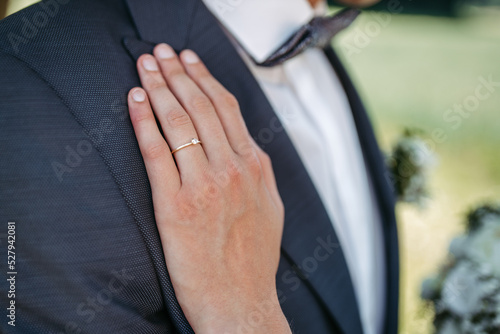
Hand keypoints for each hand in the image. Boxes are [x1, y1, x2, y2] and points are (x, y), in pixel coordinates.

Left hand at [127, 43, 289, 333]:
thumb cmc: (253, 259)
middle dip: (179, 72)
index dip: (205, 78)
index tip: (190, 60)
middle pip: (202, 106)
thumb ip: (258, 173)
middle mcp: (233, 169)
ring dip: (160, 87)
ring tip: (147, 65)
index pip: (227, 108)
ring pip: (180, 122)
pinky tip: (135, 100)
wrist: (241, 302)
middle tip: (163, 51)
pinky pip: (157, 152)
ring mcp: (205, 185)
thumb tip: (245, 147)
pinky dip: (144, 122)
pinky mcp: (176, 205)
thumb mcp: (270, 208)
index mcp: (256, 167)